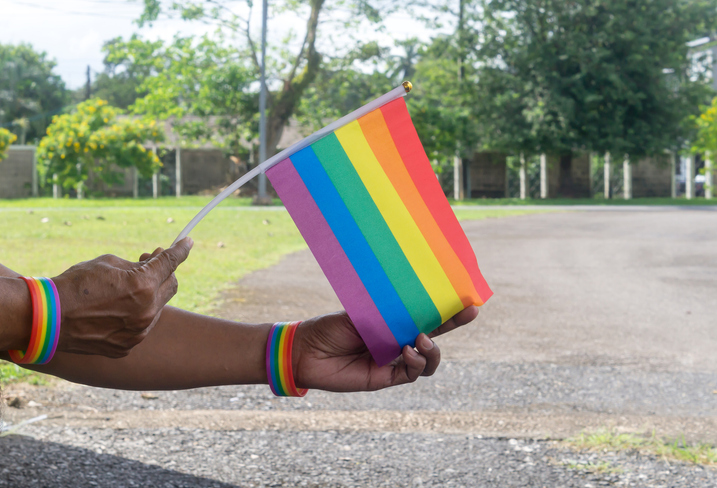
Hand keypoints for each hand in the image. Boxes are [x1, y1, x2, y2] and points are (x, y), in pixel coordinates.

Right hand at [51, 237, 192, 357]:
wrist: (46, 318)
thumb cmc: (75, 284)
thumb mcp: (108, 263)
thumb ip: (137, 264)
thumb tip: (155, 262)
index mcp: (143, 285)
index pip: (171, 263)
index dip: (181, 250)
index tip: (188, 243)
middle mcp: (147, 311)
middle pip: (171, 285)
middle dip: (163, 273)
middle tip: (148, 262)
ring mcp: (138, 332)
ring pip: (158, 307)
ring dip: (149, 295)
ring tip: (125, 288)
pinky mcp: (127, 346)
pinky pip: (142, 326)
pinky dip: (136, 314)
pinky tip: (115, 309)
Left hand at [292, 306, 478, 391]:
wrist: (307, 351)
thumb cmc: (331, 326)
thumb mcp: (363, 313)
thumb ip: (389, 312)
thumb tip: (416, 306)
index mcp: (391, 320)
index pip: (424, 313)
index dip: (446, 308)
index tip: (467, 298)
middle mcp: (396, 339)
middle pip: (433, 334)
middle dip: (453, 324)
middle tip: (468, 313)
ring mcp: (393, 359)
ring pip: (428, 359)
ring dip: (432, 350)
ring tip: (421, 339)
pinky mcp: (386, 378)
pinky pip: (412, 373)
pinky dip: (416, 363)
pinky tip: (408, 351)